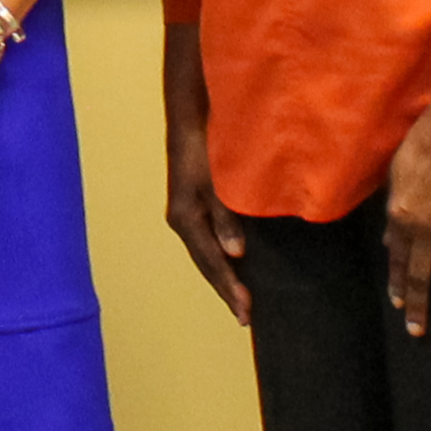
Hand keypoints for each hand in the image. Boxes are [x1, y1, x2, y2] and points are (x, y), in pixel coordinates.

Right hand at [163, 110, 250, 327]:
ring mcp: (187, 211)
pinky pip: (208, 239)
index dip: (229, 288)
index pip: (211, 263)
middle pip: (206, 263)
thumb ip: (225, 216)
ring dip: (223, 275)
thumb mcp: (217, 180)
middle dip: (225, 289)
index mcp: (185, 218)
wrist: (190, 114)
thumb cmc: (205, 144)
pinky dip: (222, 256)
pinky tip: (236, 261)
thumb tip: (236, 254)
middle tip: (245, 317)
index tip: (247, 314)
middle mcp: (182, 219)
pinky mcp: (195, 203)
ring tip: (241, 297)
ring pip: (206, 253)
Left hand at [382, 95, 430, 337]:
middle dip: (418, 306)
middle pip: (420, 275)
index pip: (396, 259)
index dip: (397, 283)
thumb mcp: (394, 179)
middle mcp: (425, 231)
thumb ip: (393, 214)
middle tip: (418, 332)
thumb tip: (390, 241)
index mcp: (400, 218)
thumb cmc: (419, 149)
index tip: (399, 305)